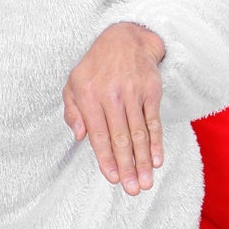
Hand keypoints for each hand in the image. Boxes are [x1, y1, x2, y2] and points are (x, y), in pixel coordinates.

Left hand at [63, 22, 166, 194]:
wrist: (125, 39)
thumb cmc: (96, 67)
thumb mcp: (73, 83)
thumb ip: (72, 111)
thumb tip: (79, 136)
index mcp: (89, 95)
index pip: (98, 134)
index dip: (106, 158)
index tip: (113, 178)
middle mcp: (112, 95)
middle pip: (121, 138)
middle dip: (127, 167)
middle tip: (133, 189)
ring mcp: (133, 93)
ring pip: (139, 133)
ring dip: (143, 161)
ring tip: (146, 182)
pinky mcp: (151, 91)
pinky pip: (154, 121)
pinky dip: (157, 143)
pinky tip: (157, 160)